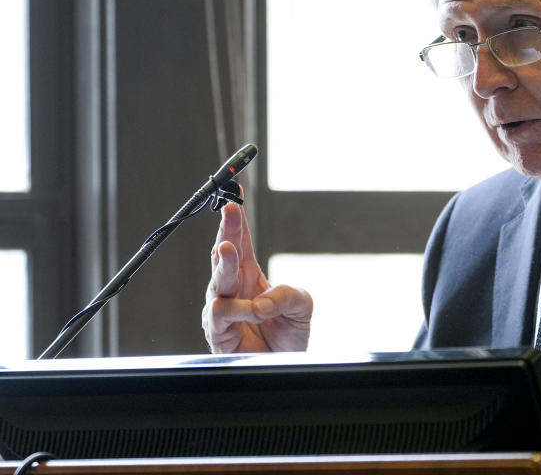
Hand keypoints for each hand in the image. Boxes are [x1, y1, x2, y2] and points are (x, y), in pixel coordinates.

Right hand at [202, 195, 312, 352]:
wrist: (285, 366)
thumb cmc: (288, 332)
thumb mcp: (302, 305)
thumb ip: (288, 294)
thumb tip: (262, 300)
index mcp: (250, 273)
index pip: (241, 241)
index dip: (236, 219)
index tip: (234, 198)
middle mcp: (233, 288)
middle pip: (224, 254)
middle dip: (226, 232)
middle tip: (230, 213)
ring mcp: (223, 308)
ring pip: (216, 282)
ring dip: (225, 266)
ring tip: (229, 252)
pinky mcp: (218, 331)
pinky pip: (220, 314)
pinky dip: (238, 310)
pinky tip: (253, 310)